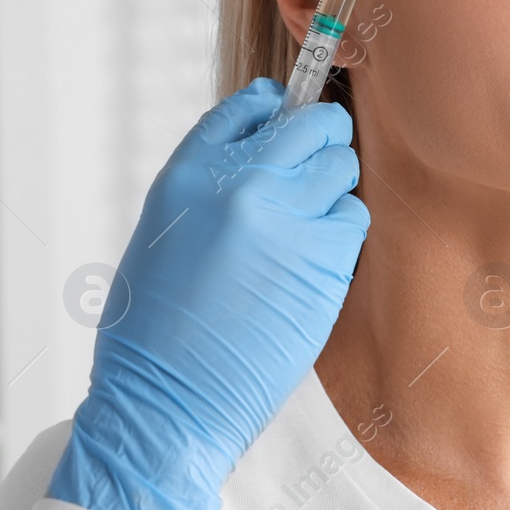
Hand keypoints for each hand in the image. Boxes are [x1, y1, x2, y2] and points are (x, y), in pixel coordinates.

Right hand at [46, 78, 367, 509]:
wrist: (167, 401)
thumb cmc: (156, 329)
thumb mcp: (162, 233)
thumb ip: (208, 186)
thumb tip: (260, 152)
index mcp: (186, 174)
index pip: (248, 108)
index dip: (276, 109)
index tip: (287, 117)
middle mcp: (237, 183)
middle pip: (311, 124)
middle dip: (320, 142)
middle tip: (315, 170)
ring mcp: (285, 217)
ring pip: (341, 167)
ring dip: (332, 190)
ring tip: (304, 230)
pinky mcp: (323, 258)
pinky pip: (353, 217)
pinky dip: (342, 234)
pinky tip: (312, 264)